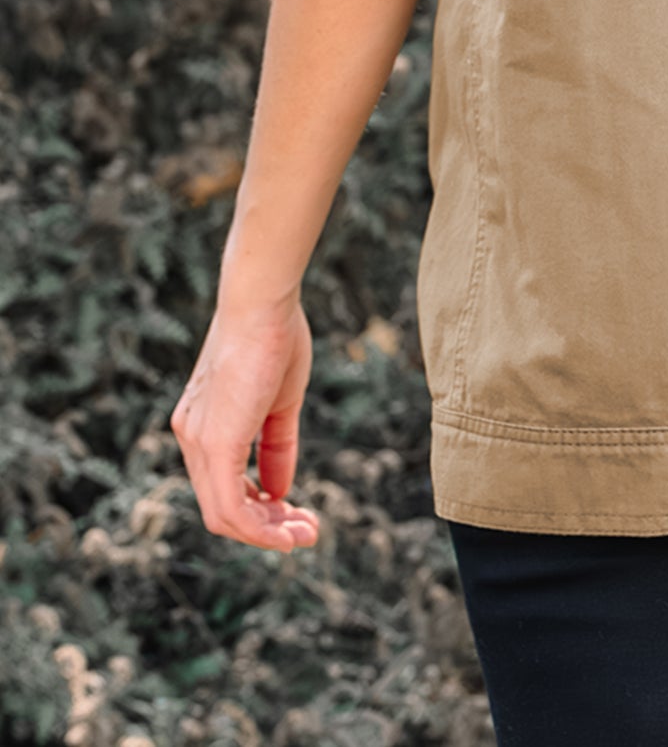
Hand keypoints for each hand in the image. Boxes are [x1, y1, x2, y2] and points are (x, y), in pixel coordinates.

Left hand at [170, 298, 321, 551]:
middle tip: (306, 531)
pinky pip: (232, 507)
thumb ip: (276, 448)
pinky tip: (289, 531)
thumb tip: (279, 493)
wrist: (262, 302)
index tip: (294, 511)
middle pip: (221, 506)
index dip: (259, 506)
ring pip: (224, 515)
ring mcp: (198, 442)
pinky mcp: (214, 445)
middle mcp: (191, 436)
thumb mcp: (279, 401)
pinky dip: (261, 528)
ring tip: (305, 535)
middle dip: (265, 527)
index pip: (223, 482)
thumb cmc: (274, 337)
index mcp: (202, 423)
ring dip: (266, 534)